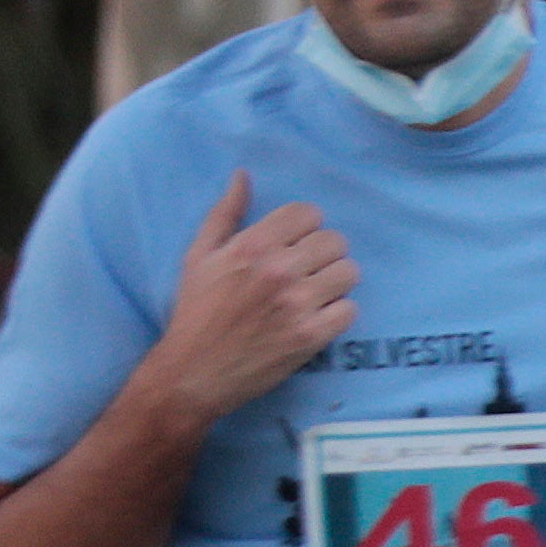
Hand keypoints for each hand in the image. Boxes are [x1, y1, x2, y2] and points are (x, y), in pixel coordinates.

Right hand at [149, 171, 356, 424]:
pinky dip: (339, 313)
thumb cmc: (196, 311)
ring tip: (314, 292)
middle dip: (324, 253)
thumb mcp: (199, 255)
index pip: (307, 213)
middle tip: (307, 270)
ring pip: (348, 273)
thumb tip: (243, 175)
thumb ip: (225, 213)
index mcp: (251, 246)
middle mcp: (278, 271)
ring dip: (336, 282)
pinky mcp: (312, 336)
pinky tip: (317, 317)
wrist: (195, 371)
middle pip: (335, 241)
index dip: (307, 226)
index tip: (297, 242)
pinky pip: (351, 309)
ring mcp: (298, 304)